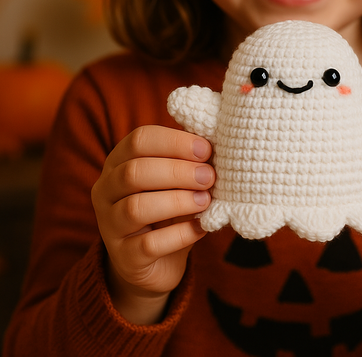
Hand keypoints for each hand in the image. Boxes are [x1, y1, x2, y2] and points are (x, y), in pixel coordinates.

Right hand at [91, 125, 213, 323]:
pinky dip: (180, 234)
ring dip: (177, 201)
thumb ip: (189, 160)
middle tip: (209, 177)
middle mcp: (106, 190)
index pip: (139, 140)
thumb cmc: (171, 207)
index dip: (174, 142)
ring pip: (136, 208)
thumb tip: (216, 144)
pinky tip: (201, 227)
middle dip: (177, 172)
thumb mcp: (177, 179)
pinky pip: (149, 244)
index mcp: (118, 161)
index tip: (206, 150)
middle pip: (134, 172)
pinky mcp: (124, 257)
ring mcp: (110, 225)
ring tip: (205, 200)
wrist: (159, 260)